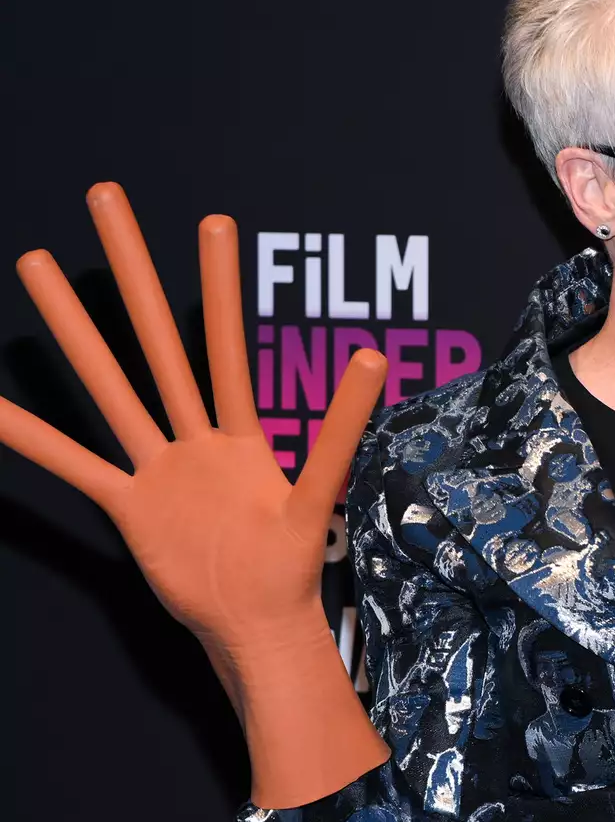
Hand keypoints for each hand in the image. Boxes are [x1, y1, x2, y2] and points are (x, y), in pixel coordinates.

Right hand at [0, 183, 390, 803]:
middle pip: (157, 339)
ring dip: (74, 330)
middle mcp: (193, 434)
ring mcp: (156, 465)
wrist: (253, 622)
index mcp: (239, 430)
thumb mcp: (316, 494)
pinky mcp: (128, 504)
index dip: (219, 284)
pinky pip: (73, 463)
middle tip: (106, 199)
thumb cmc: (290, 564)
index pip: (225, 341)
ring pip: (108, 385)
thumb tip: (374, 357)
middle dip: (132, 271)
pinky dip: (32, 436)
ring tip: (37, 266)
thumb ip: (337, 429)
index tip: (213, 222)